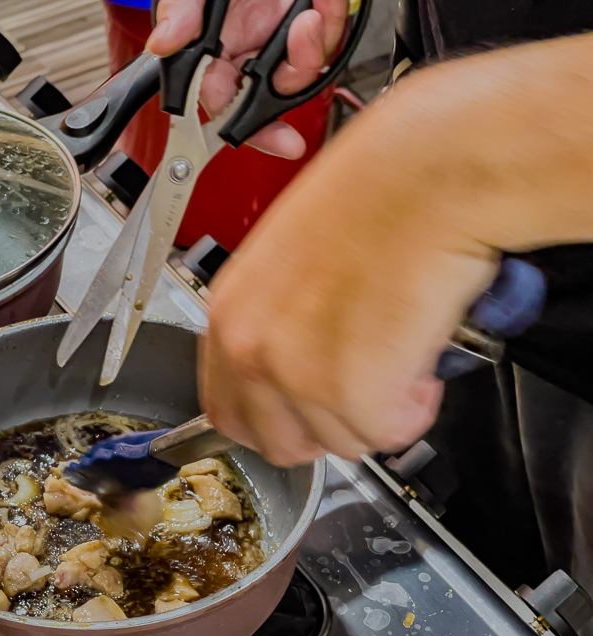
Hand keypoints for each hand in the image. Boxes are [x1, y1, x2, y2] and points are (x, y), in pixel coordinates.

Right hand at [146, 0, 349, 157]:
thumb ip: (180, 14)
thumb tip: (161, 45)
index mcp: (214, 59)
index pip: (229, 107)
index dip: (255, 130)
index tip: (284, 143)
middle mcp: (247, 55)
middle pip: (276, 91)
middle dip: (297, 73)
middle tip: (302, 34)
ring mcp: (278, 39)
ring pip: (306, 66)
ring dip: (313, 43)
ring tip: (310, 11)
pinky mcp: (306, 18)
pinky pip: (327, 33)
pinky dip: (330, 14)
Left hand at [198, 73, 502, 464]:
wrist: (425, 177)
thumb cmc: (374, 200)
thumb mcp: (290, 265)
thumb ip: (277, 327)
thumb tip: (293, 376)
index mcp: (229, 314)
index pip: (225, 412)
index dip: (273, 422)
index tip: (303, 414)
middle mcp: (249, 347)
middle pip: (277, 444)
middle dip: (327, 428)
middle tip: (363, 389)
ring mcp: (293, 373)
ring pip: (338, 442)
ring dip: (379, 410)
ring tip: (397, 347)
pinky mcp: (348, 391)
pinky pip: (384, 436)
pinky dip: (413, 409)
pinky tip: (417, 357)